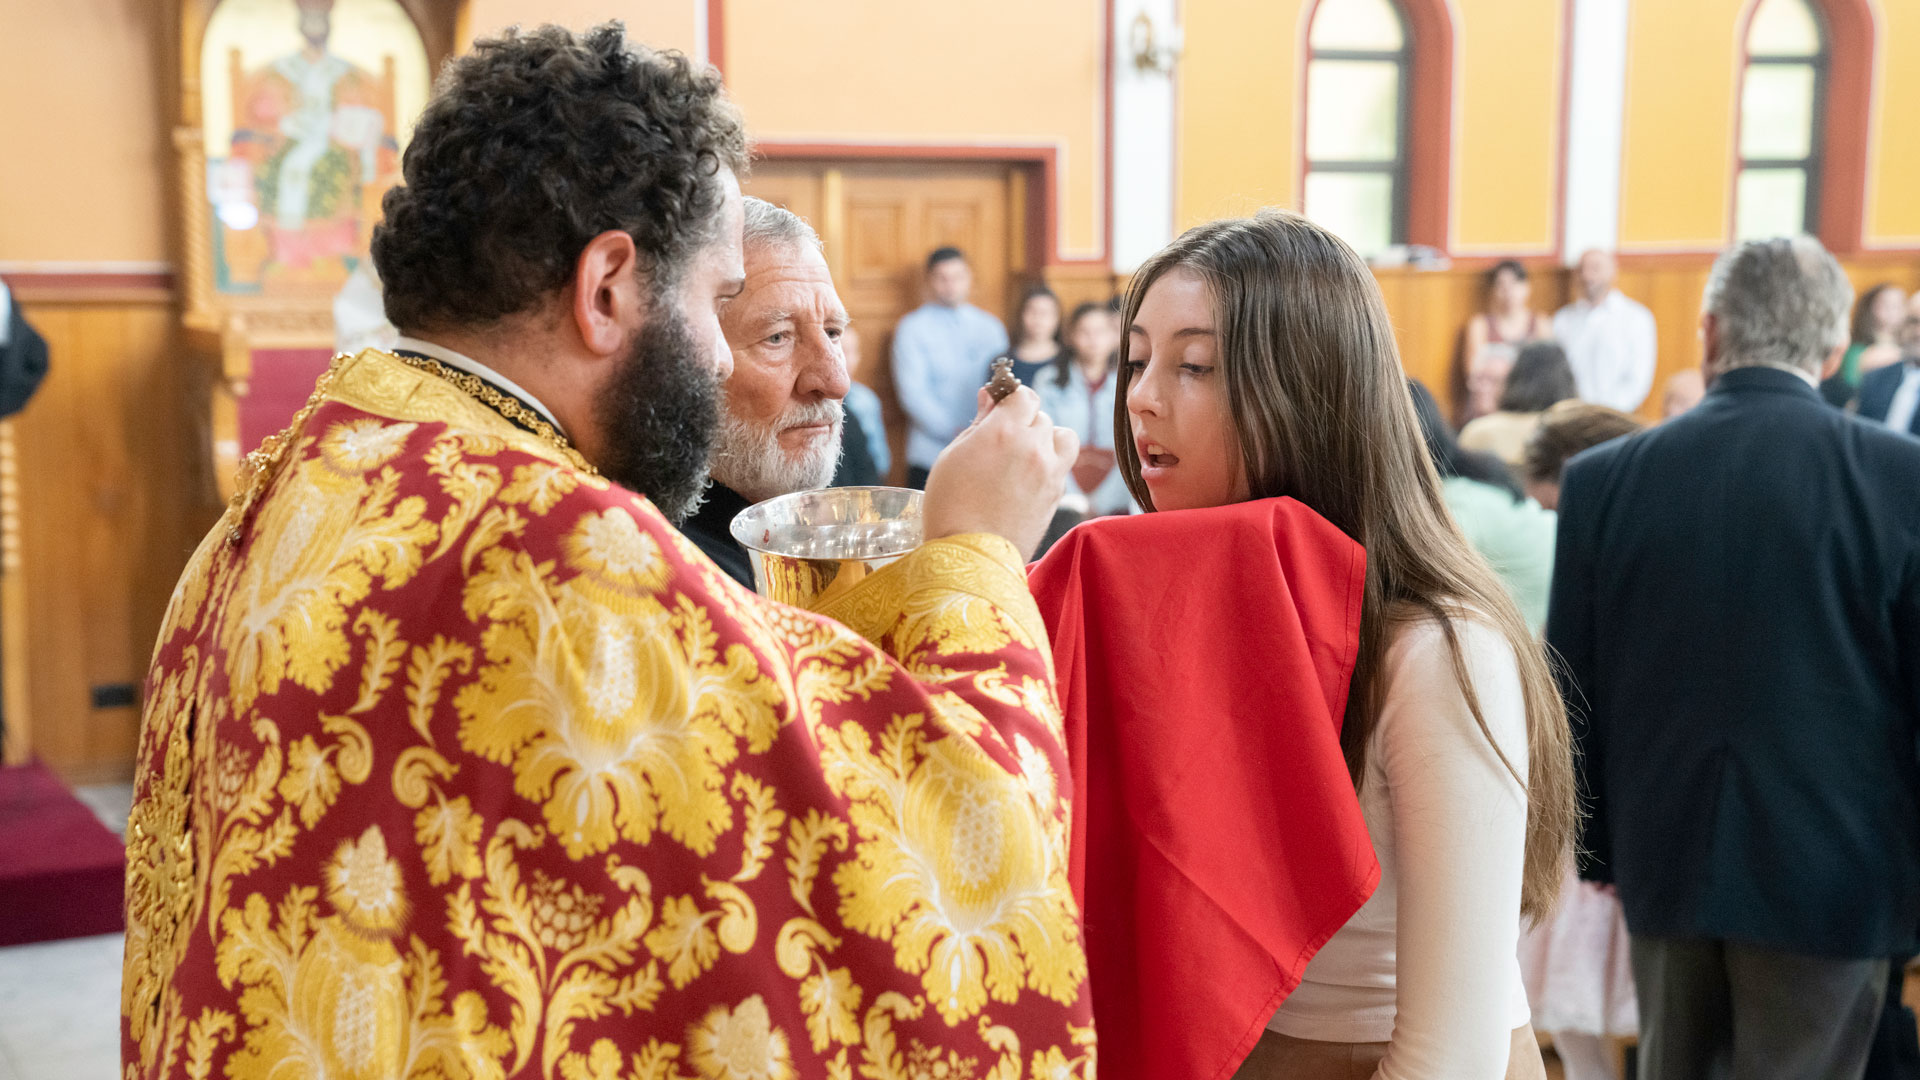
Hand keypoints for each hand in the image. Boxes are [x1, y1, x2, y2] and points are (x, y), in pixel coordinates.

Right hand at [923, 386, 1076, 559]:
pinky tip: (1029, 478)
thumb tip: (990, 397)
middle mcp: (1032, 447)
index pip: (1023, 396)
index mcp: (1003, 432)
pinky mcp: (1057, 494)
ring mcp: (1050, 472)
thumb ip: (978, 423)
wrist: (970, 556)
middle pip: (1040, 416)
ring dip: (1047, 439)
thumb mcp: (952, 456)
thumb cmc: (949, 505)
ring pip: (1063, 436)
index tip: (1001, 409)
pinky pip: (1063, 465)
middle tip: (1002, 442)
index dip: (1011, 400)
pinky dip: (1051, 464)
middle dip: (1023, 423)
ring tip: (1026, 455)